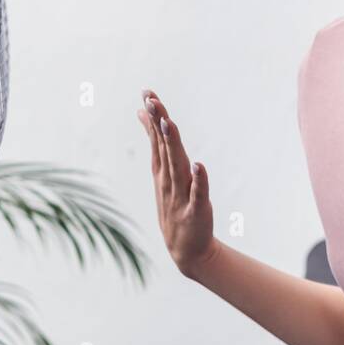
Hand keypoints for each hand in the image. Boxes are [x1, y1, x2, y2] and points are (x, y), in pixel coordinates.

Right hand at [138, 89, 217, 278]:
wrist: (186, 250)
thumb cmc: (174, 206)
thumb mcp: (162, 174)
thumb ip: (156, 144)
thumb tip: (145, 115)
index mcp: (162, 171)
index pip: (156, 139)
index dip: (152, 117)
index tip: (147, 94)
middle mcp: (168, 180)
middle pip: (163, 147)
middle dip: (157, 123)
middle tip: (151, 101)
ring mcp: (181, 196)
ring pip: (177, 166)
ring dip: (172, 145)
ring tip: (168, 123)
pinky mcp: (196, 211)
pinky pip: (198, 193)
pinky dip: (198, 180)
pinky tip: (199, 165)